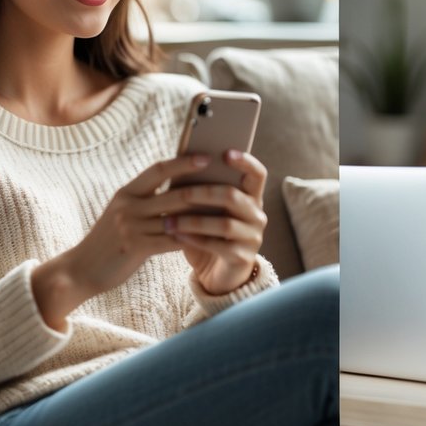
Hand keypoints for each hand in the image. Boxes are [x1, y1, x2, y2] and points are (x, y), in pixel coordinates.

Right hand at [32, 154, 213, 328]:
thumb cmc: (108, 241)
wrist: (80, 270)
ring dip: (203, 215)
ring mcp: (131, 226)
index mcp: (126, 192)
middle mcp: (128, 205)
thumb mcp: (121, 213)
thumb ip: (145, 200)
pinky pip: (172, 240)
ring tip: (226, 211)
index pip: (158, 169)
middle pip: (173, 192)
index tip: (205, 157)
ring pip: (177, 217)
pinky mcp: (136, 247)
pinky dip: (192, 238)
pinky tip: (209, 238)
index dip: (183, 162)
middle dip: (203, 188)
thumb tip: (179, 189)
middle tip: (227, 183)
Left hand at [165, 149, 267, 294]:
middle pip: (233, 196)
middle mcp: (257, 215)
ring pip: (224, 224)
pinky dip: (195, 240)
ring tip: (168, 220)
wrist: (217, 273)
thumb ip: (202, 190)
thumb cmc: (208, 233)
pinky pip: (218, 246)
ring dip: (193, 221)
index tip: (225, 152)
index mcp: (251, 197)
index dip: (245, 161)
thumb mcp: (207, 210)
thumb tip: (179, 165)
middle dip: (203, 193)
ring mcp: (253, 237)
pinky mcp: (242, 257)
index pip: (257, 174)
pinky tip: (176, 236)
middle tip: (179, 193)